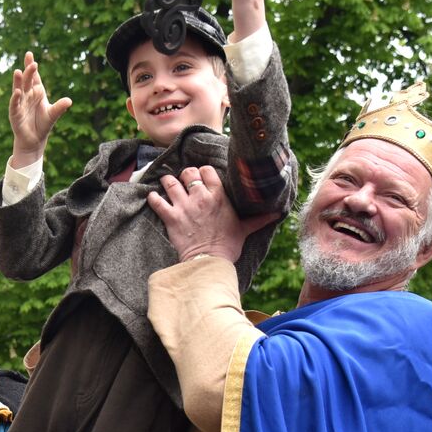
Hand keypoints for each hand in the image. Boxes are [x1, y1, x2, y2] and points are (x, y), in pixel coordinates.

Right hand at [9, 52, 72, 167]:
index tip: (29, 54)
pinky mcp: (15, 115)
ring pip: (18, 90)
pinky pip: (15, 105)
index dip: (31, 66)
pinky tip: (17, 92)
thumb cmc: (43, 125)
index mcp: (36, 93)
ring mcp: (20, 105)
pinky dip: (15, 99)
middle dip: (28, 72)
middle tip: (32, 63)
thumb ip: (60, 107)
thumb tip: (69, 101)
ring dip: (18, 82)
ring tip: (18, 72)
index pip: (33, 77)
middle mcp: (27, 96)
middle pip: (27, 81)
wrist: (34, 141)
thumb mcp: (53, 115)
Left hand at [147, 165, 277, 262]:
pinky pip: (157, 201)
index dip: (202, 172)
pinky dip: (153, 198)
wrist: (209, 261)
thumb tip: (278, 214)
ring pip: (171, 182)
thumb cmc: (228, 245)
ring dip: (167, 182)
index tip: (200, 177)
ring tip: (167, 184)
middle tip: (184, 181)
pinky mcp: (170, 217)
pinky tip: (154, 197)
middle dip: (185, 175)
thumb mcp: (245, 229)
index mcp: (218, 195)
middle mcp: (200, 197)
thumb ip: (259, 219)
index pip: (207, 170)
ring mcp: (184, 206)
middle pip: (188, 173)